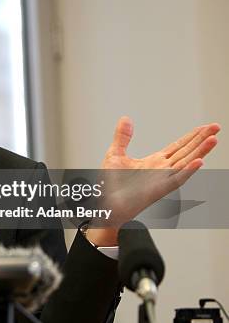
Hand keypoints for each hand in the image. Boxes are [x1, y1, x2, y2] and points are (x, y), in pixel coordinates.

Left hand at [86, 116, 219, 245]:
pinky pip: (177, 179)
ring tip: (213, 139)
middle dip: (201, 139)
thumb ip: (122, 137)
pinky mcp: (160, 189)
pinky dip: (188, 170)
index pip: (178, 146)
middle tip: (216, 127)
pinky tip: (199, 161)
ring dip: (200, 151)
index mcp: (154, 161)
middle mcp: (162, 169)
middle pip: (187, 151)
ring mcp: (163, 179)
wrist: (106, 203)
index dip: (191, 136)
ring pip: (186, 163)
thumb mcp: (115, 154)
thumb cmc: (111, 185)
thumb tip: (125, 119)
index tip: (204, 127)